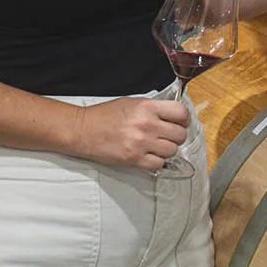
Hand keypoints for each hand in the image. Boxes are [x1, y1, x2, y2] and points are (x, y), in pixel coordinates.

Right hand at [70, 95, 190, 171]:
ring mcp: (141, 143)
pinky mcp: (134, 159)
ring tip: (155, 146)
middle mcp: (146, 124)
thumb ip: (153, 108)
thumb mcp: (131, 102)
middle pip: (180, 135)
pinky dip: (156, 162)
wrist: (82, 130)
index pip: (181, 113)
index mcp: (147, 107)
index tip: (180, 123)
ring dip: (166, 150)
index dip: (183, 119)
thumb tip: (173, 115)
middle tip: (166, 136)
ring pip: (172, 151)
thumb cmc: (104, 116)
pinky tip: (148, 156)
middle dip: (176, 136)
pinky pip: (159, 164)